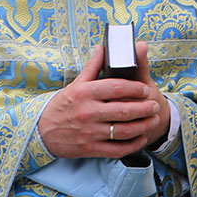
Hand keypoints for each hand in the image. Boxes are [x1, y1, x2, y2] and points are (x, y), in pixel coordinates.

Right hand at [38, 42, 165, 158]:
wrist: (41, 132)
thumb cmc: (61, 106)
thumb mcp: (75, 84)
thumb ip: (92, 67)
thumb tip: (102, 48)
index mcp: (85, 93)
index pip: (116, 87)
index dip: (135, 88)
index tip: (145, 89)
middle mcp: (88, 112)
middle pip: (124, 110)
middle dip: (145, 107)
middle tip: (155, 105)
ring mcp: (90, 132)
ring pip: (124, 130)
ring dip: (143, 126)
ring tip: (153, 120)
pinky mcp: (90, 148)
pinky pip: (117, 149)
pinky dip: (133, 144)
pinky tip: (141, 137)